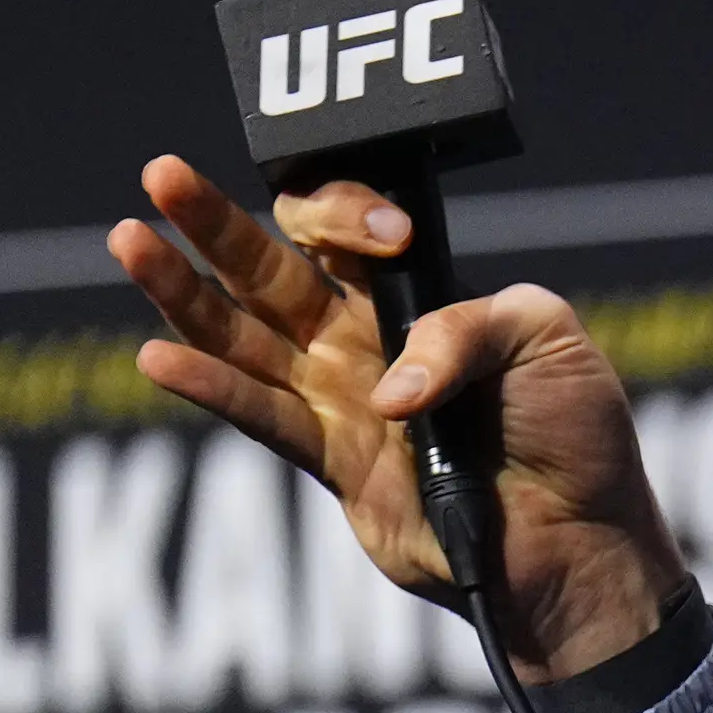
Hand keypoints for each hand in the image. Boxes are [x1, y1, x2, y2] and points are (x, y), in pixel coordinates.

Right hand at [107, 156, 686, 684]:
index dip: (348, 216)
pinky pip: (261, 416)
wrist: (583, 539)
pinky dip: (210, 388)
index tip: (389, 237)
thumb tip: (387, 386)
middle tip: (161, 174)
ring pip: (240, 334)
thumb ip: (464, 327)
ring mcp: (341, 400)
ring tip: (129, 239)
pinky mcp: (333, 462)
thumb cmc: (577, 435)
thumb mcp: (545, 340)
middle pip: (268, 269)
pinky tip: (157, 358)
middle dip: (214, 221)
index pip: (346, 231)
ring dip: (181, 290)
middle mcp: (364, 341)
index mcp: (416, 297)